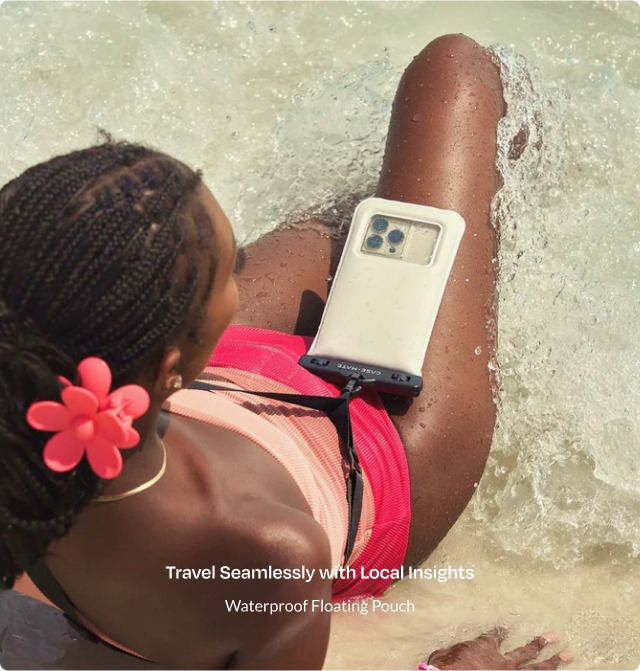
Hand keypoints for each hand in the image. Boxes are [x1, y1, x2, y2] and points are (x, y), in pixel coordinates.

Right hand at [424, 628, 573, 669]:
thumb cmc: (443, 667)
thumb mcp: (442, 655)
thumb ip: (448, 653)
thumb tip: (438, 655)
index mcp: (484, 647)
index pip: (496, 636)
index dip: (502, 631)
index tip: (508, 627)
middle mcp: (501, 662)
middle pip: (526, 652)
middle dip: (542, 644)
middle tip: (557, 637)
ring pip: (537, 669)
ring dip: (554, 662)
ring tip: (569, 654)